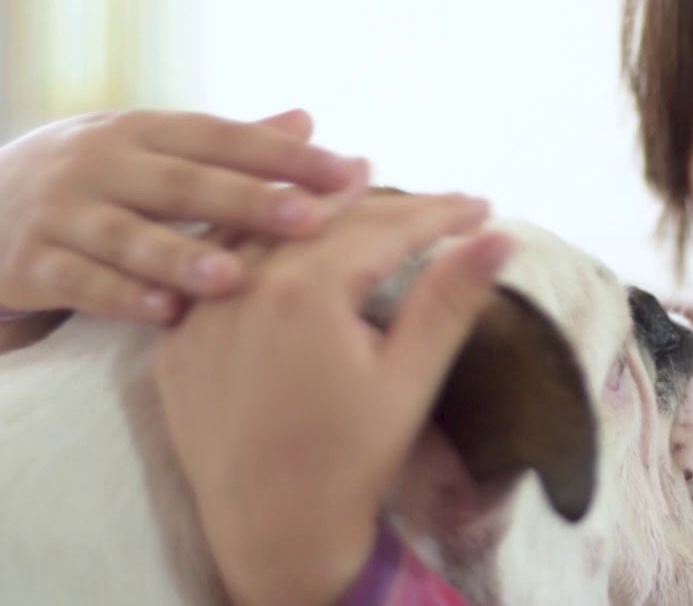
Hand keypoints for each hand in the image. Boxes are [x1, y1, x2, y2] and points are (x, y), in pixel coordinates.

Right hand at [0, 109, 365, 323]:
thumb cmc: (93, 176)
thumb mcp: (150, 145)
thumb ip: (229, 142)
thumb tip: (307, 120)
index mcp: (142, 130)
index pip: (222, 138)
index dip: (284, 155)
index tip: (347, 172)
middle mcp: (102, 164)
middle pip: (183, 183)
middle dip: (248, 201)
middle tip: (309, 222)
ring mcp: (63, 213)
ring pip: (128, 236)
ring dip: (181, 255)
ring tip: (234, 276)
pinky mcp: (32, 263)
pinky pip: (81, 282)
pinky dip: (122, 296)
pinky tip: (166, 312)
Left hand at [153, 192, 512, 605]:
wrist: (271, 534)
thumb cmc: (351, 461)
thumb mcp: (409, 379)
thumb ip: (450, 299)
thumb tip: (501, 236)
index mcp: (306, 292)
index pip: (385, 227)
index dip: (440, 212)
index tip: (482, 205)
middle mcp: (243, 285)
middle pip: (326, 219)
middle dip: (388, 202)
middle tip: (438, 198)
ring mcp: (200, 309)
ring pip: (263, 230)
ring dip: (313, 202)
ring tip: (355, 175)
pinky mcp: (176, 337)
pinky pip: (216, 267)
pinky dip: (253, 238)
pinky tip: (278, 228)